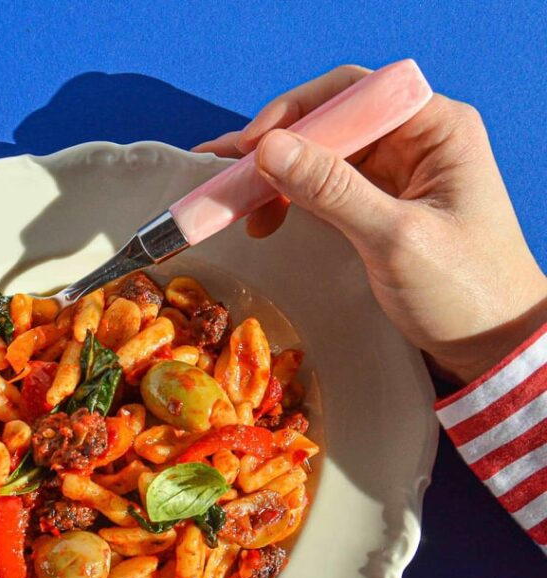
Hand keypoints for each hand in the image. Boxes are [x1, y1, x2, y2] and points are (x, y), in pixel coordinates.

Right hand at [195, 65, 546, 384]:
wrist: (490, 345)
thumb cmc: (462, 291)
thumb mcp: (393, 238)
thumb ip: (331, 191)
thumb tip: (268, 148)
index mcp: (435, 129)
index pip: (353, 94)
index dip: (297, 113)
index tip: (251, 148)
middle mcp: (415, 141)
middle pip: (330, 122)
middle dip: (275, 149)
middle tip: (224, 177)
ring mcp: (397, 175)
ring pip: (321, 157)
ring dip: (276, 177)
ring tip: (233, 205)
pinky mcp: (380, 208)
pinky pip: (324, 190)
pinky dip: (290, 200)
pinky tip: (262, 219)